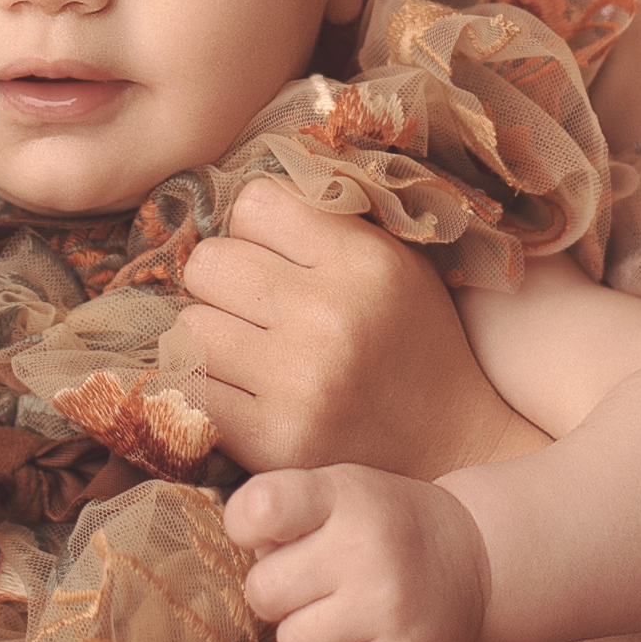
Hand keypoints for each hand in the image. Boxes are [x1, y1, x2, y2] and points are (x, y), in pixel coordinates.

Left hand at [176, 181, 535, 475]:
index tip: (276, 257)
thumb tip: (236, 195)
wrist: (452, 446)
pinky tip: (238, 390)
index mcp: (367, 262)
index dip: (257, 229)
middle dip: (225, 283)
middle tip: (255, 309)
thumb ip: (328, 223)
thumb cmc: (413, 342)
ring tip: (252, 353)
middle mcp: (331, 317)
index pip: (253, 203)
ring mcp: (298, 383)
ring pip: (189, 326)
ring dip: (211, 337)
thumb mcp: (396, 263)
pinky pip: (188, 388)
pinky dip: (204, 387)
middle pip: (209, 262)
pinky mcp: (272, 439)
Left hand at [227, 463, 490, 641]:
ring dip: (303, 634)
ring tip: (335, 613)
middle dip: (275, 591)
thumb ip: (282, 512)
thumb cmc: (382, 523)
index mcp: (346, 496)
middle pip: (262, 592)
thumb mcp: (339, 490)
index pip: (260, 508)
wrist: (473, 557)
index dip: (244, 526)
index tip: (265, 531)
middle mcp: (368, 550)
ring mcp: (388, 608)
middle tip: (310, 581)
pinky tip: (359, 641)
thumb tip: (236, 561)